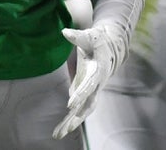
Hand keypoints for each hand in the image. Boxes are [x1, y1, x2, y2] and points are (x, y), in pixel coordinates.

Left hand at [52, 21, 128, 138]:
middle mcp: (97, 86)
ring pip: (82, 112)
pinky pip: (78, 111)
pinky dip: (69, 121)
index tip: (70, 104)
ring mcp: (92, 92)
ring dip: (71, 123)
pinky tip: (59, 131)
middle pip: (88, 105)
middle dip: (77, 117)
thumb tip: (65, 32)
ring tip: (57, 134)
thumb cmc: (97, 41)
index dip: (81, 94)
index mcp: (99, 71)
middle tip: (66, 129)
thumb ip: (77, 36)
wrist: (108, 49)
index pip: (89, 85)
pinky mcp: (85, 96)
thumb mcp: (89, 36)